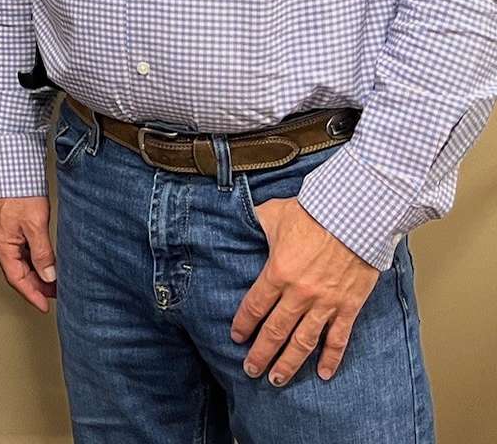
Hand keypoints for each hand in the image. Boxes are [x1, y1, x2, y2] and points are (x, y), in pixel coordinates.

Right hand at [0, 196, 56, 311]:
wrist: (13, 166)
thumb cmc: (19, 191)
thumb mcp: (35, 226)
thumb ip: (42, 253)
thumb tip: (48, 275)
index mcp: (2, 244)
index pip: (17, 279)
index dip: (32, 295)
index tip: (44, 306)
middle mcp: (1, 241)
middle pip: (18, 272)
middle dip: (36, 286)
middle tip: (54, 293)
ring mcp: (5, 233)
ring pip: (20, 261)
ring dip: (36, 273)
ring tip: (53, 279)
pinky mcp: (11, 225)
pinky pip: (21, 250)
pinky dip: (34, 259)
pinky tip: (45, 260)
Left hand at [231, 196, 379, 384]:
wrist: (355, 217)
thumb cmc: (313, 213)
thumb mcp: (273, 214)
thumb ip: (256, 223)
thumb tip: (241, 220)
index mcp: (277, 273)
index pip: (255, 306)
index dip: (244, 324)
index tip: (236, 337)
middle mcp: (299, 294)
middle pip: (275, 331)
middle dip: (261, 353)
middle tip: (251, 370)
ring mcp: (325, 303)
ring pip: (303, 342)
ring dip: (289, 363)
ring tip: (277, 379)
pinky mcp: (348, 306)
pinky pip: (338, 339)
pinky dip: (331, 358)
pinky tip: (323, 373)